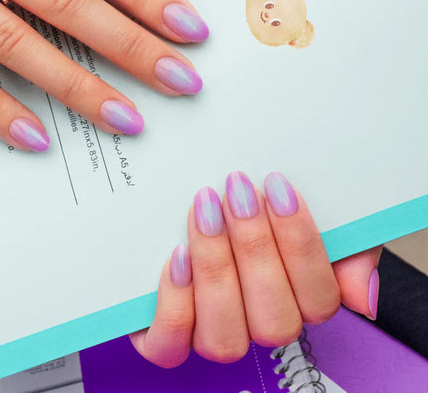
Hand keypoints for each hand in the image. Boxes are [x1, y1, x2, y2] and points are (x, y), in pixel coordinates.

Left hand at [131, 171, 382, 366]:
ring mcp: (217, 333)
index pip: (318, 297)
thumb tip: (360, 300)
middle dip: (254, 247)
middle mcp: (262, 325)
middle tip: (238, 189)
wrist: (213, 200)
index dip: (300, 241)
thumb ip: (349, 253)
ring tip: (205, 210)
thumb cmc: (268, 211)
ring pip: (223, 338)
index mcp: (303, 301)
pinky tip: (178, 254)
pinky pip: (171, 344)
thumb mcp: (320, 217)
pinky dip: (176, 302)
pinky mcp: (170, 334)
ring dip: (215, 269)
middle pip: (272, 320)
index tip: (278, 186)